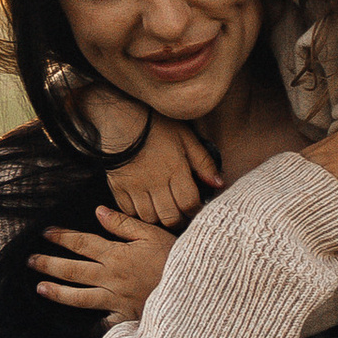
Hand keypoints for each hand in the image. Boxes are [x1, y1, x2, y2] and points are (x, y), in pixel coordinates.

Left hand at [31, 208, 175, 322]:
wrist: (195, 288)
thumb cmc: (177, 257)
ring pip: (80, 297)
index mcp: (117, 254)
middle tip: (30, 261)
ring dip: (58, 292)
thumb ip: (124, 223)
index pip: (82, 243)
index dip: (62, 237)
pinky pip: (105, 322)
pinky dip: (93, 322)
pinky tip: (81, 323)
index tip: (46, 233)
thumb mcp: (153, 233)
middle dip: (49, 264)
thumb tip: (99, 211)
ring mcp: (117, 299)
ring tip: (40, 288)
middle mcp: (112, 277)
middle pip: (73, 270)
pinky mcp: (127, 317)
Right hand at [104, 115, 223, 230]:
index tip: (196, 208)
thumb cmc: (156, 125)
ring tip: (164, 210)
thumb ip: (204, 162)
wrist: (120, 117)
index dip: (195, 210)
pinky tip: (145, 205)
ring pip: (150, 218)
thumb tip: (219, 183)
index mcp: (175, 170)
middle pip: (170, 217)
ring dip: (159, 218)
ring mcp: (135, 187)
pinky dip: (139, 213)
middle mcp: (155, 182)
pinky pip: (130, 211)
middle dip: (179, 220)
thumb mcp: (186, 137)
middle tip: (182, 215)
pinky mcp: (118, 188)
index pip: (189, 204)